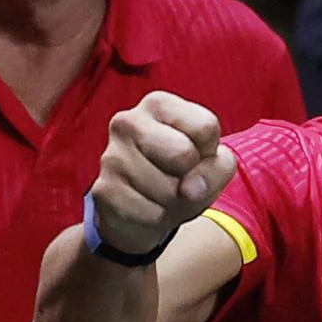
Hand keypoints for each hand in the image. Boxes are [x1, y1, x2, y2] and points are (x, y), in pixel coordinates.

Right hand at [90, 91, 234, 255]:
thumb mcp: (213, 163)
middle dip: (190, 176)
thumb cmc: (183, 174)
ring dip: (175, 201)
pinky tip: (148, 207)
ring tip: (163, 193)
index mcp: (158, 104)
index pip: (206, 127)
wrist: (143, 211)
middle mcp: (129, 121)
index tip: (195, 153)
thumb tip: (189, 189)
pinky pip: (151, 213)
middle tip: (178, 176)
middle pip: (183, 154)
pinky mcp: (104, 190)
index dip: (210, 151)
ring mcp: (112, 155)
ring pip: (168, 189)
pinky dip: (158, 217)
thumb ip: (218, 167)